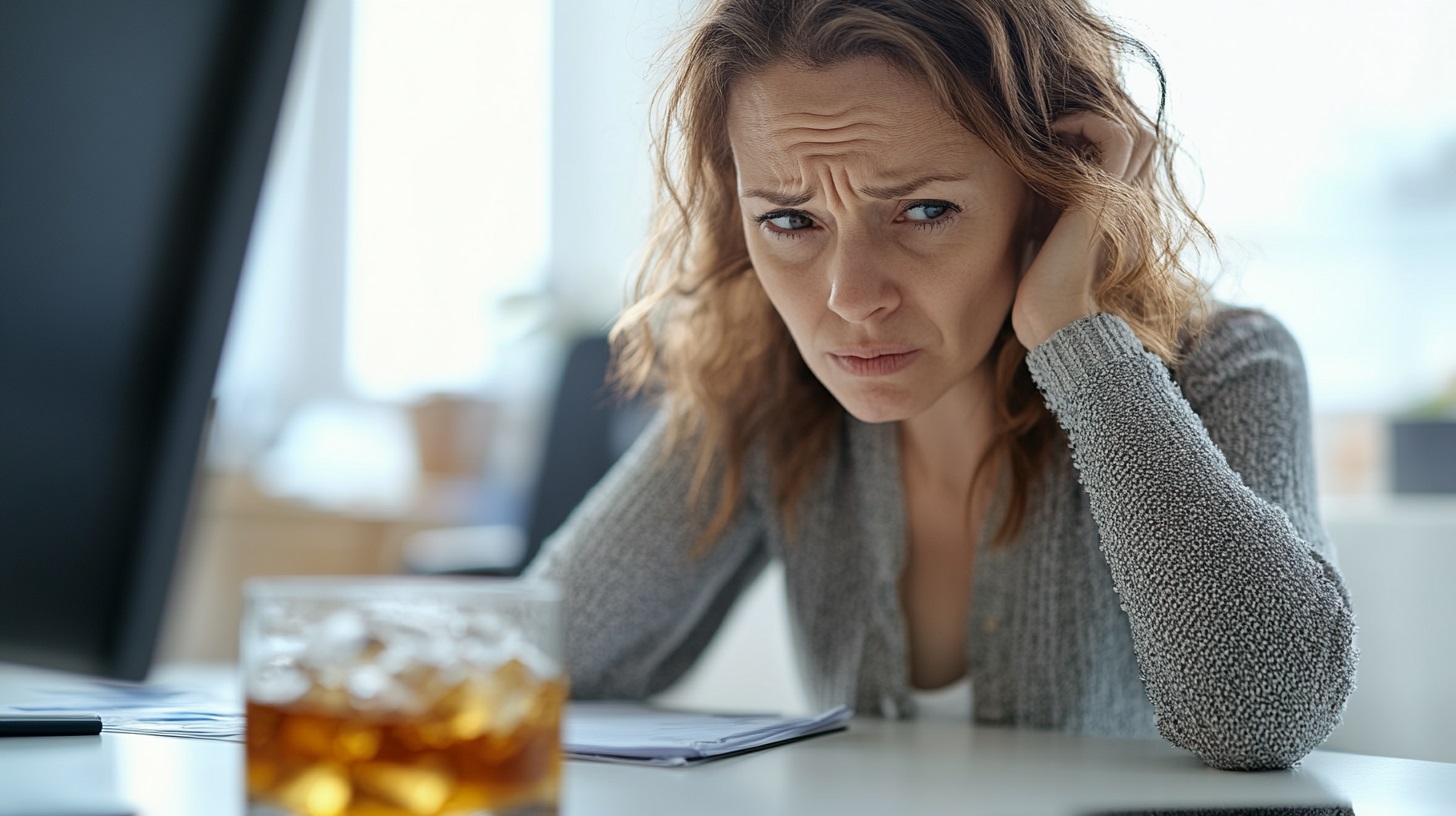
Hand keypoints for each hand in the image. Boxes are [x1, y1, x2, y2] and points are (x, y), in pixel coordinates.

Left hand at [1010, 111, 1154, 349]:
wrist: (1051, 321)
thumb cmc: (1038, 285)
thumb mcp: (1044, 230)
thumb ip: (1051, 201)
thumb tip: (1026, 168)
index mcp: (1119, 209)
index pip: (1130, 153)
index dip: (1097, 134)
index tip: (1053, 135)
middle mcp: (1129, 201)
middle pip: (1141, 138)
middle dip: (1098, 123)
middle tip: (1054, 128)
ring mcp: (1121, 198)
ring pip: (1136, 132)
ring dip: (1092, 119)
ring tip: (1053, 128)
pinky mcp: (1104, 199)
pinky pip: (1115, 137)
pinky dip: (1086, 123)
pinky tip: (1052, 133)